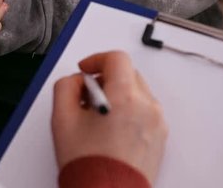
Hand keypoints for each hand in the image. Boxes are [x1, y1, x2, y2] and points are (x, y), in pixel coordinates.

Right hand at [51, 51, 167, 183]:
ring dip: (119, 95)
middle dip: (107, 78)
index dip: (96, 59)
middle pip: (129, 73)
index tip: (86, 69)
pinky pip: (145, 112)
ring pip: (138, 93)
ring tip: (98, 117)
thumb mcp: (62, 118)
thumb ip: (66, 87)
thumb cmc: (88, 164)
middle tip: (87, 95)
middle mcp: (146, 107)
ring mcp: (157, 123)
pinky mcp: (160, 137)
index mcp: (124, 97)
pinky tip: (111, 129)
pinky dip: (129, 111)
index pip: (116, 58)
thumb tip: (77, 81)